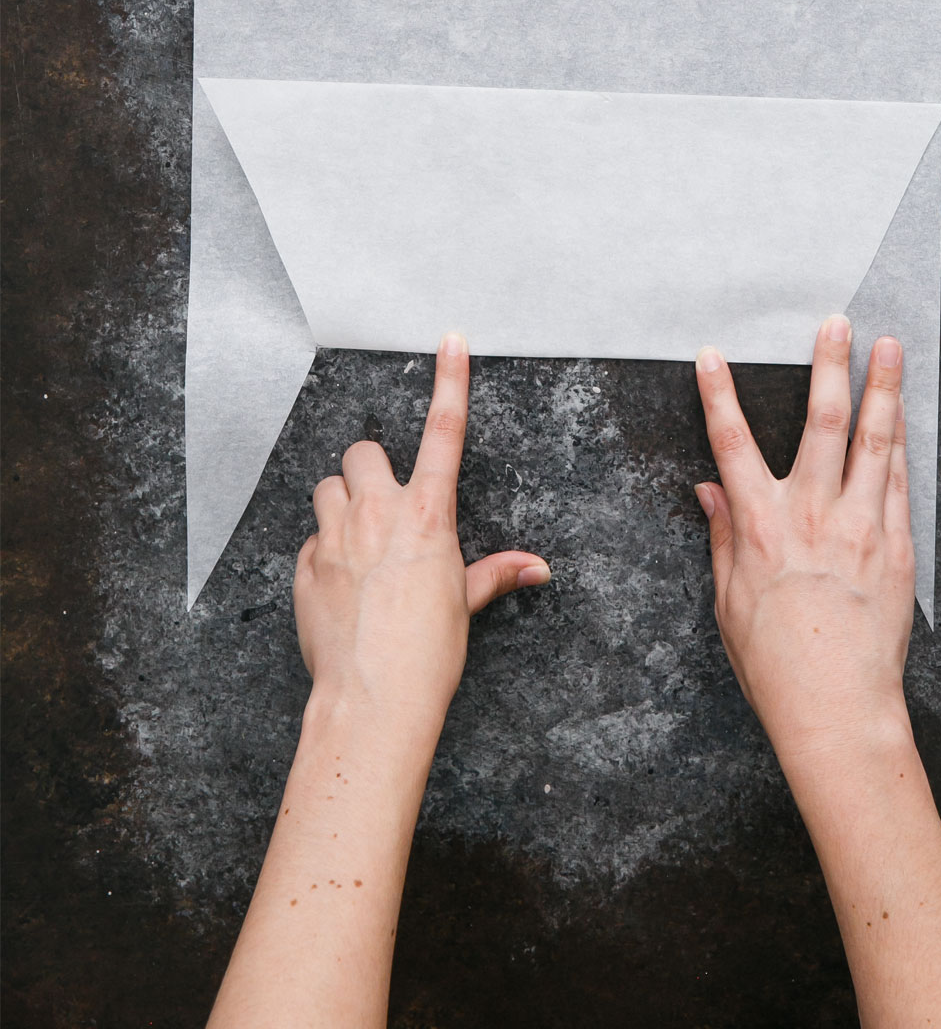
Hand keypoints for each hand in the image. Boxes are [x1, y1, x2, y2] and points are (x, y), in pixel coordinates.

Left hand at [293, 332, 550, 743]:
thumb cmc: (427, 654)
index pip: (445, 430)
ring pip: (327, 488)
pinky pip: (309, 541)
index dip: (450, 380)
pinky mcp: (304, 569)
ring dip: (341, 504)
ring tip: (359, 541)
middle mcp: (378, 514)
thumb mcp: (465, 605)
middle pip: (363, 453)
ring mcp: (334, 539)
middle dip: (371, 471)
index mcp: (427, 515)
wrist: (371, 701)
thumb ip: (494, 574)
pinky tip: (340, 585)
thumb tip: (536, 568)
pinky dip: (322, 553)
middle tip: (384, 504)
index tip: (451, 340)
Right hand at [694, 317, 914, 781]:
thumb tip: (710, 489)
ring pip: (874, 440)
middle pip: (821, 422)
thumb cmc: (774, 665)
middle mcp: (812, 515)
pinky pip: (898, 482)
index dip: (719, 394)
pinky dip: (899, 444)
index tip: (713, 355)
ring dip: (882, 388)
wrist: (837, 709)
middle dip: (828, 365)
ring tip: (890, 347)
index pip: (732, 443)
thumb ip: (721, 536)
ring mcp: (860, 527)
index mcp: (759, 526)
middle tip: (837, 322)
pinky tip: (902, 417)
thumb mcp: (728, 602)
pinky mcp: (895, 547)